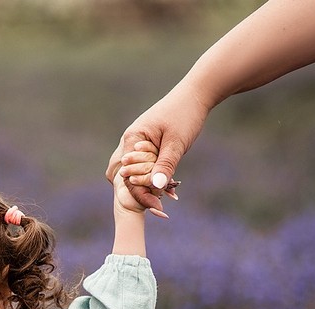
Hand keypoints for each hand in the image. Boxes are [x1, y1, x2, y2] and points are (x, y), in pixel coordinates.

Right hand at [107, 83, 209, 213]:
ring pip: (130, 170)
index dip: (141, 194)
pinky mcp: (146, 144)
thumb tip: (156, 187)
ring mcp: (136, 142)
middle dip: (135, 190)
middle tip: (157, 203)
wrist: (195, 95)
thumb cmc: (185, 115)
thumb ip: (165, 165)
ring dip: (144, 184)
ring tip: (163, 196)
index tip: (158, 208)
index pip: (127, 174)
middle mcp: (129, 141)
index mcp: (132, 139)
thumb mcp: (176, 143)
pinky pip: (142, 164)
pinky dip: (151, 175)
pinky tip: (169, 185)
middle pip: (119, 174)